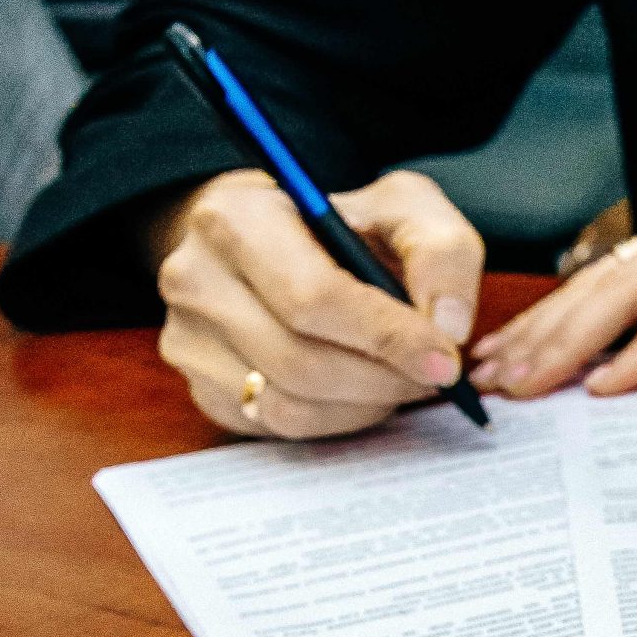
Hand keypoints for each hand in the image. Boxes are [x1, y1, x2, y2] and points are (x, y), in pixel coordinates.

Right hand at [152, 169, 483, 438]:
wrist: (277, 244)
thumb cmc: (341, 227)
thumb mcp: (403, 209)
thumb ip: (442, 251)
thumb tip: (448, 326)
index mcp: (236, 219)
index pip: (314, 298)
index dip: (388, 338)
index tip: (443, 359)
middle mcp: (195, 278)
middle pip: (303, 362)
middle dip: (384, 379)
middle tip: (432, 375)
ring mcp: (189, 339)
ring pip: (291, 405)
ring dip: (365, 405)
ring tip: (399, 378)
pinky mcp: (204, 388)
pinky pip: (280, 427)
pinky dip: (338, 419)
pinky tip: (360, 390)